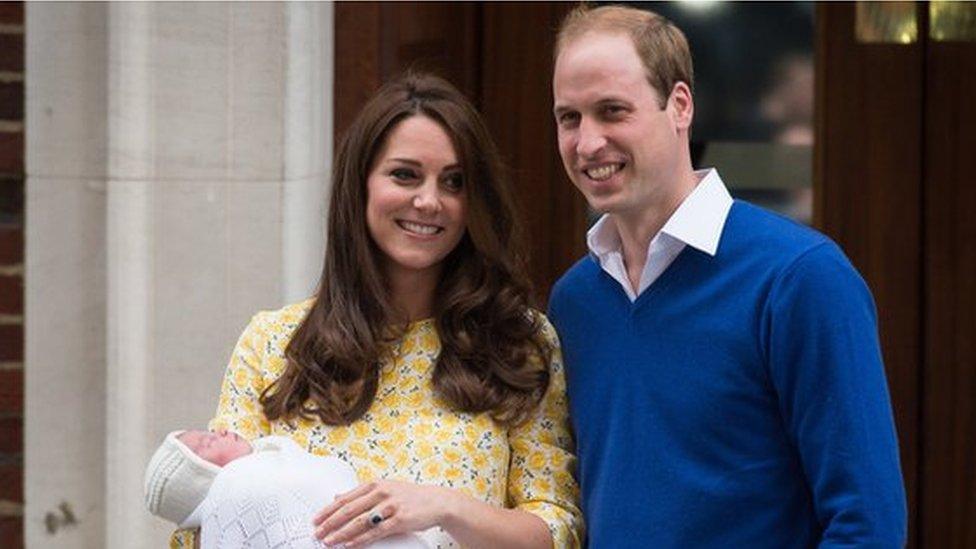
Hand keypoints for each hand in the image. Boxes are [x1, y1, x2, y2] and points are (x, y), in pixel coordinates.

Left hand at [313, 479, 454, 546]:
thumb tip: (337, 496)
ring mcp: (391, 506)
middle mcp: (381, 492)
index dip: (328, 510)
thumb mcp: (384, 488)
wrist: (436, 501)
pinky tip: (350, 545)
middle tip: (318, 533)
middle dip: (330, 523)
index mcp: (375, 484)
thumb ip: (361, 493)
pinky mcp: (400, 519)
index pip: (345, 498)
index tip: (316, 520)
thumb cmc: (409, 496)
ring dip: (342, 533)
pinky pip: (376, 532)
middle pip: (349, 510)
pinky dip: (361, 539)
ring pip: (360, 521)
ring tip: (329, 541)